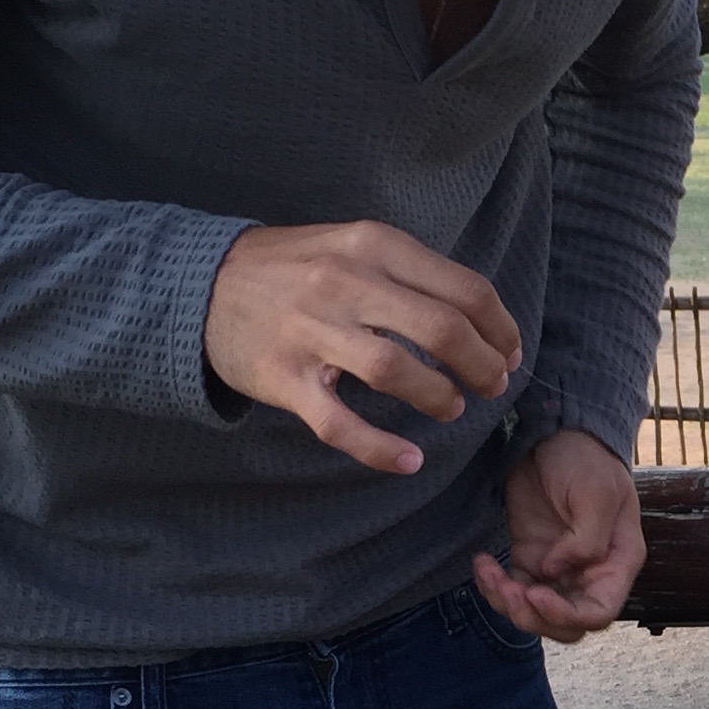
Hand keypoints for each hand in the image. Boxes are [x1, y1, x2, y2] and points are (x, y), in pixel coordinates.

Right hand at [205, 220, 522, 473]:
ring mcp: (311, 331)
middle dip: (482, 366)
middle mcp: (344, 283)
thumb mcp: (352, 246)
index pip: (464, 290)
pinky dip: (379, 449)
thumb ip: (408, 274)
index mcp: (373, 246)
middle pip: (442, 329)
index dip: (501, 329)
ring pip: (396, 371)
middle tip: (491, 386)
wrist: (198, 283)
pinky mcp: (283, 378)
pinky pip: (339, 423)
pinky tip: (408, 462)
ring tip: (449, 407)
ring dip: (438, 397)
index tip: (510, 353)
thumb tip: (478, 319)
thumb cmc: (292, 268)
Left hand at [474, 429, 644, 642]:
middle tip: (509, 590)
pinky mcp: (530, 559)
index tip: (536, 593)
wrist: (555, 433)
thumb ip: (586, 539)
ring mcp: (559, 569)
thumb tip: (556, 571)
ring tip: (490, 574)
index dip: (567, 616)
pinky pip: (512, 590)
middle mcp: (591, 573)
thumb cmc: (585, 459)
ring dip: (508, 604)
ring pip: (536, 613)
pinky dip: (493, 587)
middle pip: (567, 624)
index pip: (600, 612)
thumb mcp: (594, 492)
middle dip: (534, 617)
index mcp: (617, 561)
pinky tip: (482, 565)